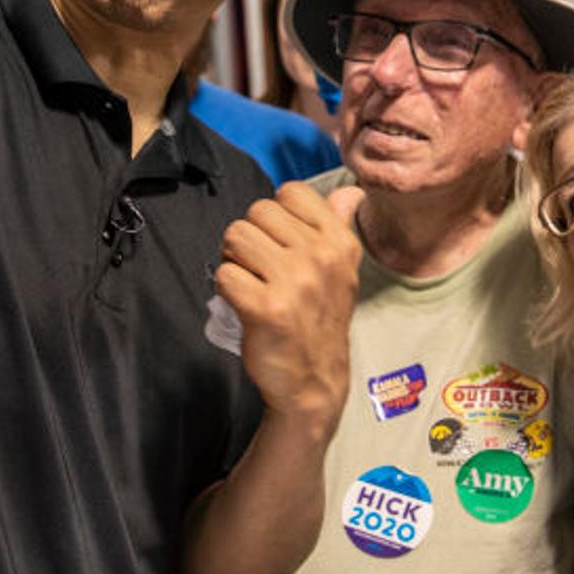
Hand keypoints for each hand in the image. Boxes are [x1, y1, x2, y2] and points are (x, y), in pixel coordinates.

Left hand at [216, 183, 362, 434]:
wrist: (314, 382)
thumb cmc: (320, 319)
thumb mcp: (342, 269)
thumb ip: (338, 224)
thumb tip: (349, 191)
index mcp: (339, 242)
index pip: (291, 192)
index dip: (276, 215)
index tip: (282, 242)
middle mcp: (320, 256)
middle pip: (257, 211)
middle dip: (251, 237)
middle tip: (261, 268)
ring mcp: (294, 282)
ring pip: (235, 236)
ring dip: (235, 259)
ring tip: (251, 282)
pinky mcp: (264, 308)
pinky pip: (224, 273)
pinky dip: (226, 288)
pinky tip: (244, 304)